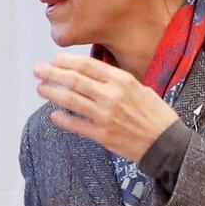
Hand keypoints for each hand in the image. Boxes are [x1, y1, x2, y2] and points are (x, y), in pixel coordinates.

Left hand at [34, 54, 179, 161]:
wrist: (166, 144)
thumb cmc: (156, 115)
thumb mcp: (140, 88)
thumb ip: (115, 80)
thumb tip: (89, 73)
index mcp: (122, 81)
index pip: (86, 65)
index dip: (66, 61)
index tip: (54, 61)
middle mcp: (112, 96)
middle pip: (73, 80)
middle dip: (51, 73)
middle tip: (38, 70)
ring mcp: (105, 116)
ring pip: (70, 100)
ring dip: (51, 93)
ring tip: (41, 89)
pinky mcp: (102, 135)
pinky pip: (75, 125)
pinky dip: (62, 119)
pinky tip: (53, 115)